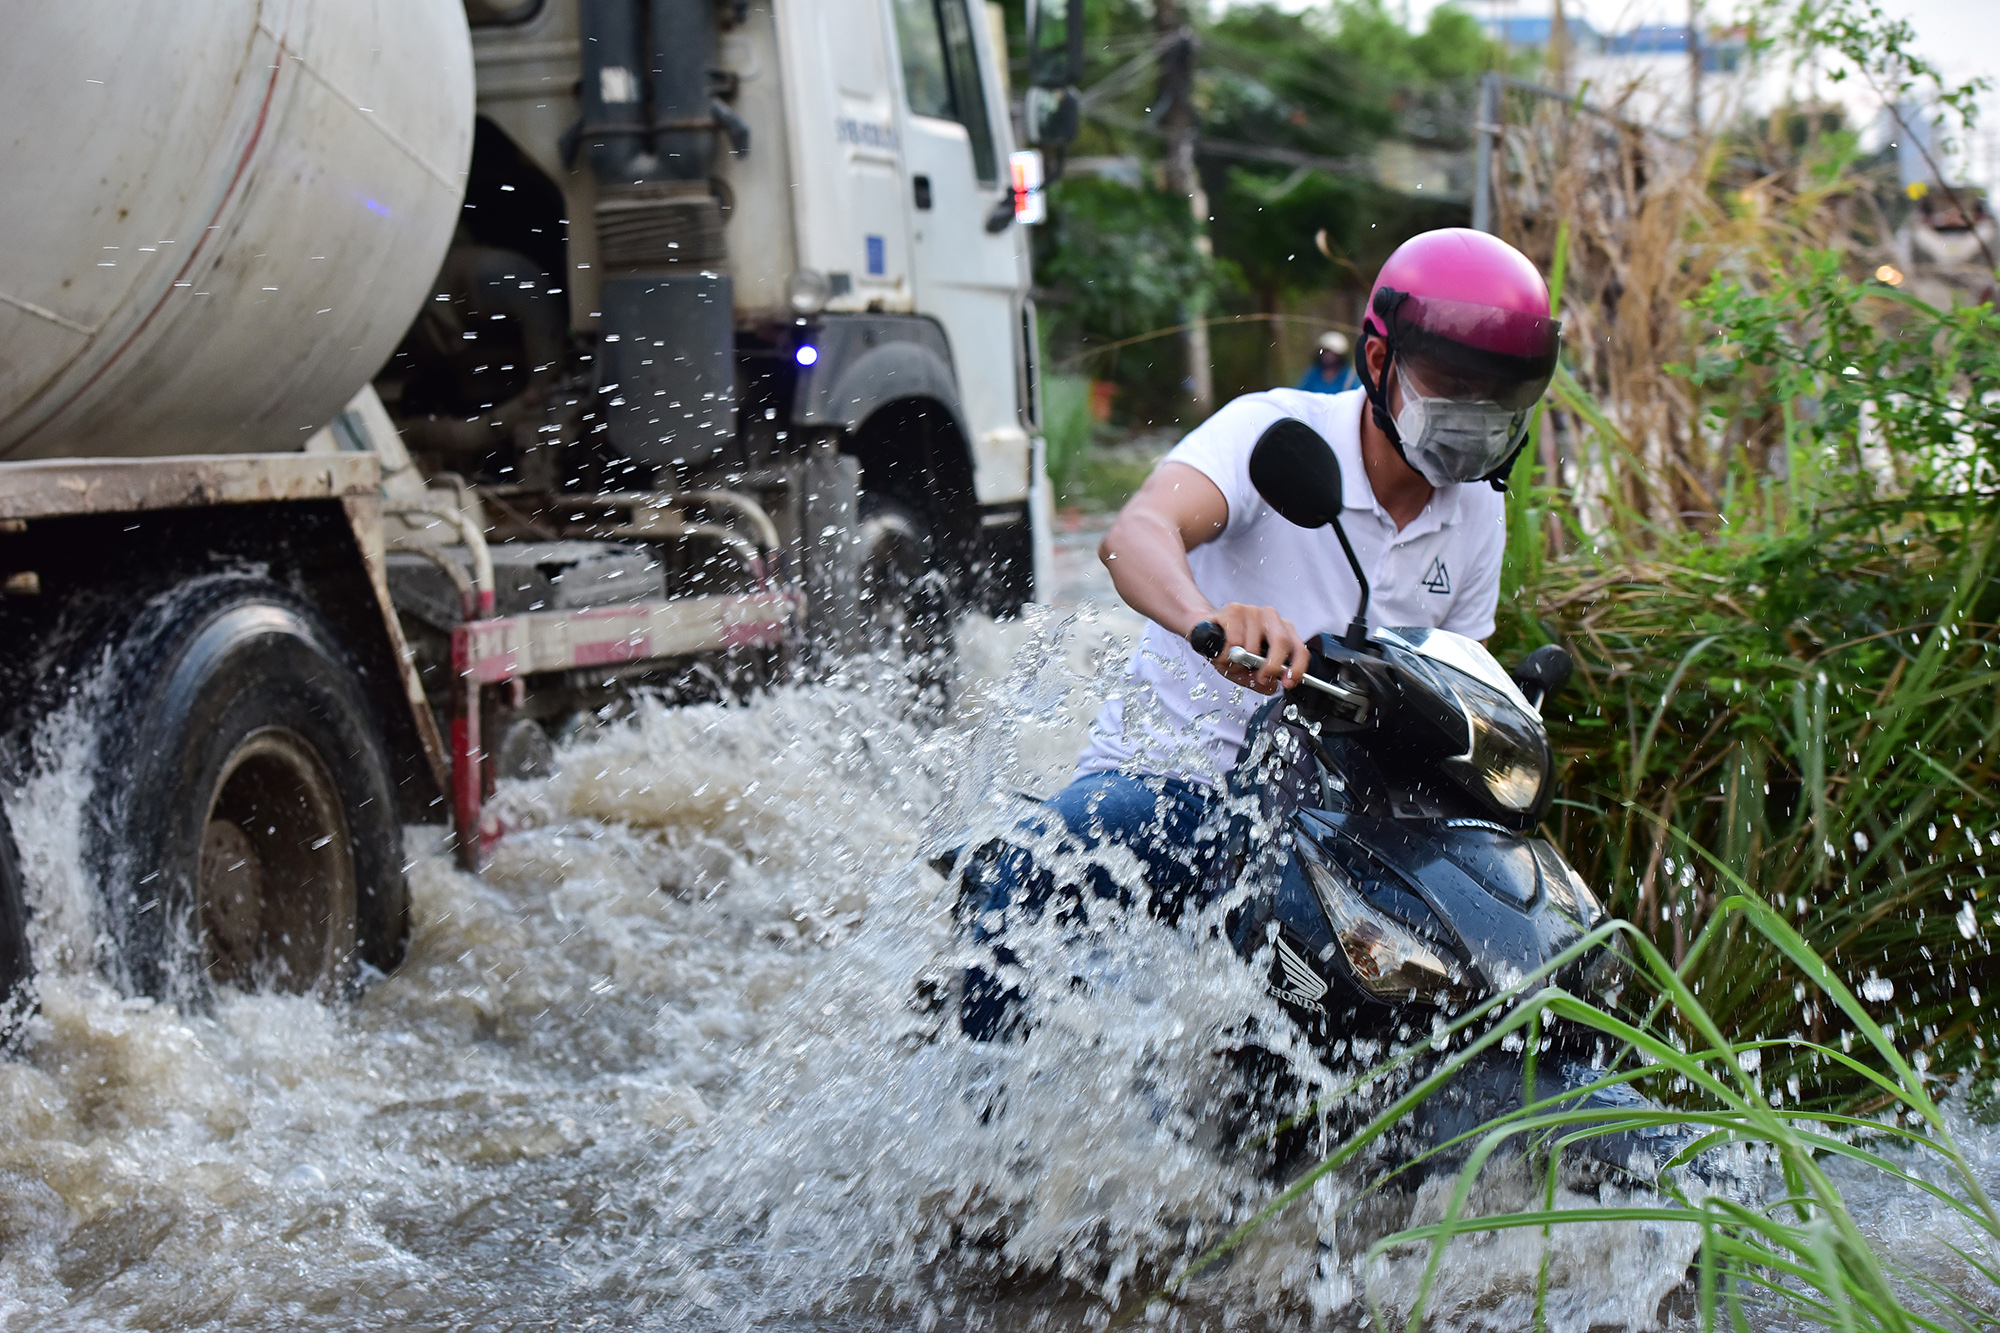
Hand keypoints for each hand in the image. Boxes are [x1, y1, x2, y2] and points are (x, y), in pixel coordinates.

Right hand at [1195, 604, 1309, 694]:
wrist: (1203, 631)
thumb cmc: (1229, 650)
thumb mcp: (1247, 671)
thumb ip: (1261, 681)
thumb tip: (1271, 686)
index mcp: (1282, 630)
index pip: (1299, 649)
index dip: (1297, 668)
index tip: (1288, 683)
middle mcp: (1271, 617)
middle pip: (1282, 642)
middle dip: (1272, 666)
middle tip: (1261, 677)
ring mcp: (1252, 611)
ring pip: (1252, 647)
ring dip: (1239, 662)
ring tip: (1230, 660)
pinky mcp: (1234, 610)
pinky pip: (1234, 641)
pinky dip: (1226, 654)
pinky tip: (1222, 650)